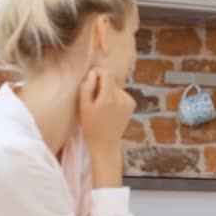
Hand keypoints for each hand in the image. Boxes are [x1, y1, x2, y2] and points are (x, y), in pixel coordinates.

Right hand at [79, 69, 135, 187]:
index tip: (90, 81)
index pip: (106, 73)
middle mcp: (122, 97)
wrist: (106, 143)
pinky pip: (121, 93)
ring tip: (102, 106)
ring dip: (108, 91)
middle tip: (94, 99)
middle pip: (111, 80)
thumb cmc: (91, 126)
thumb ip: (86, 88)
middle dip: (102, 84)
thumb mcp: (83, 107)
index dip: (97, 73)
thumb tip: (93, 73)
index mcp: (109, 97)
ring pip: (116, 87)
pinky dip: (115, 97)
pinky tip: (110, 108)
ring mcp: (129, 101)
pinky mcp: (132, 104)